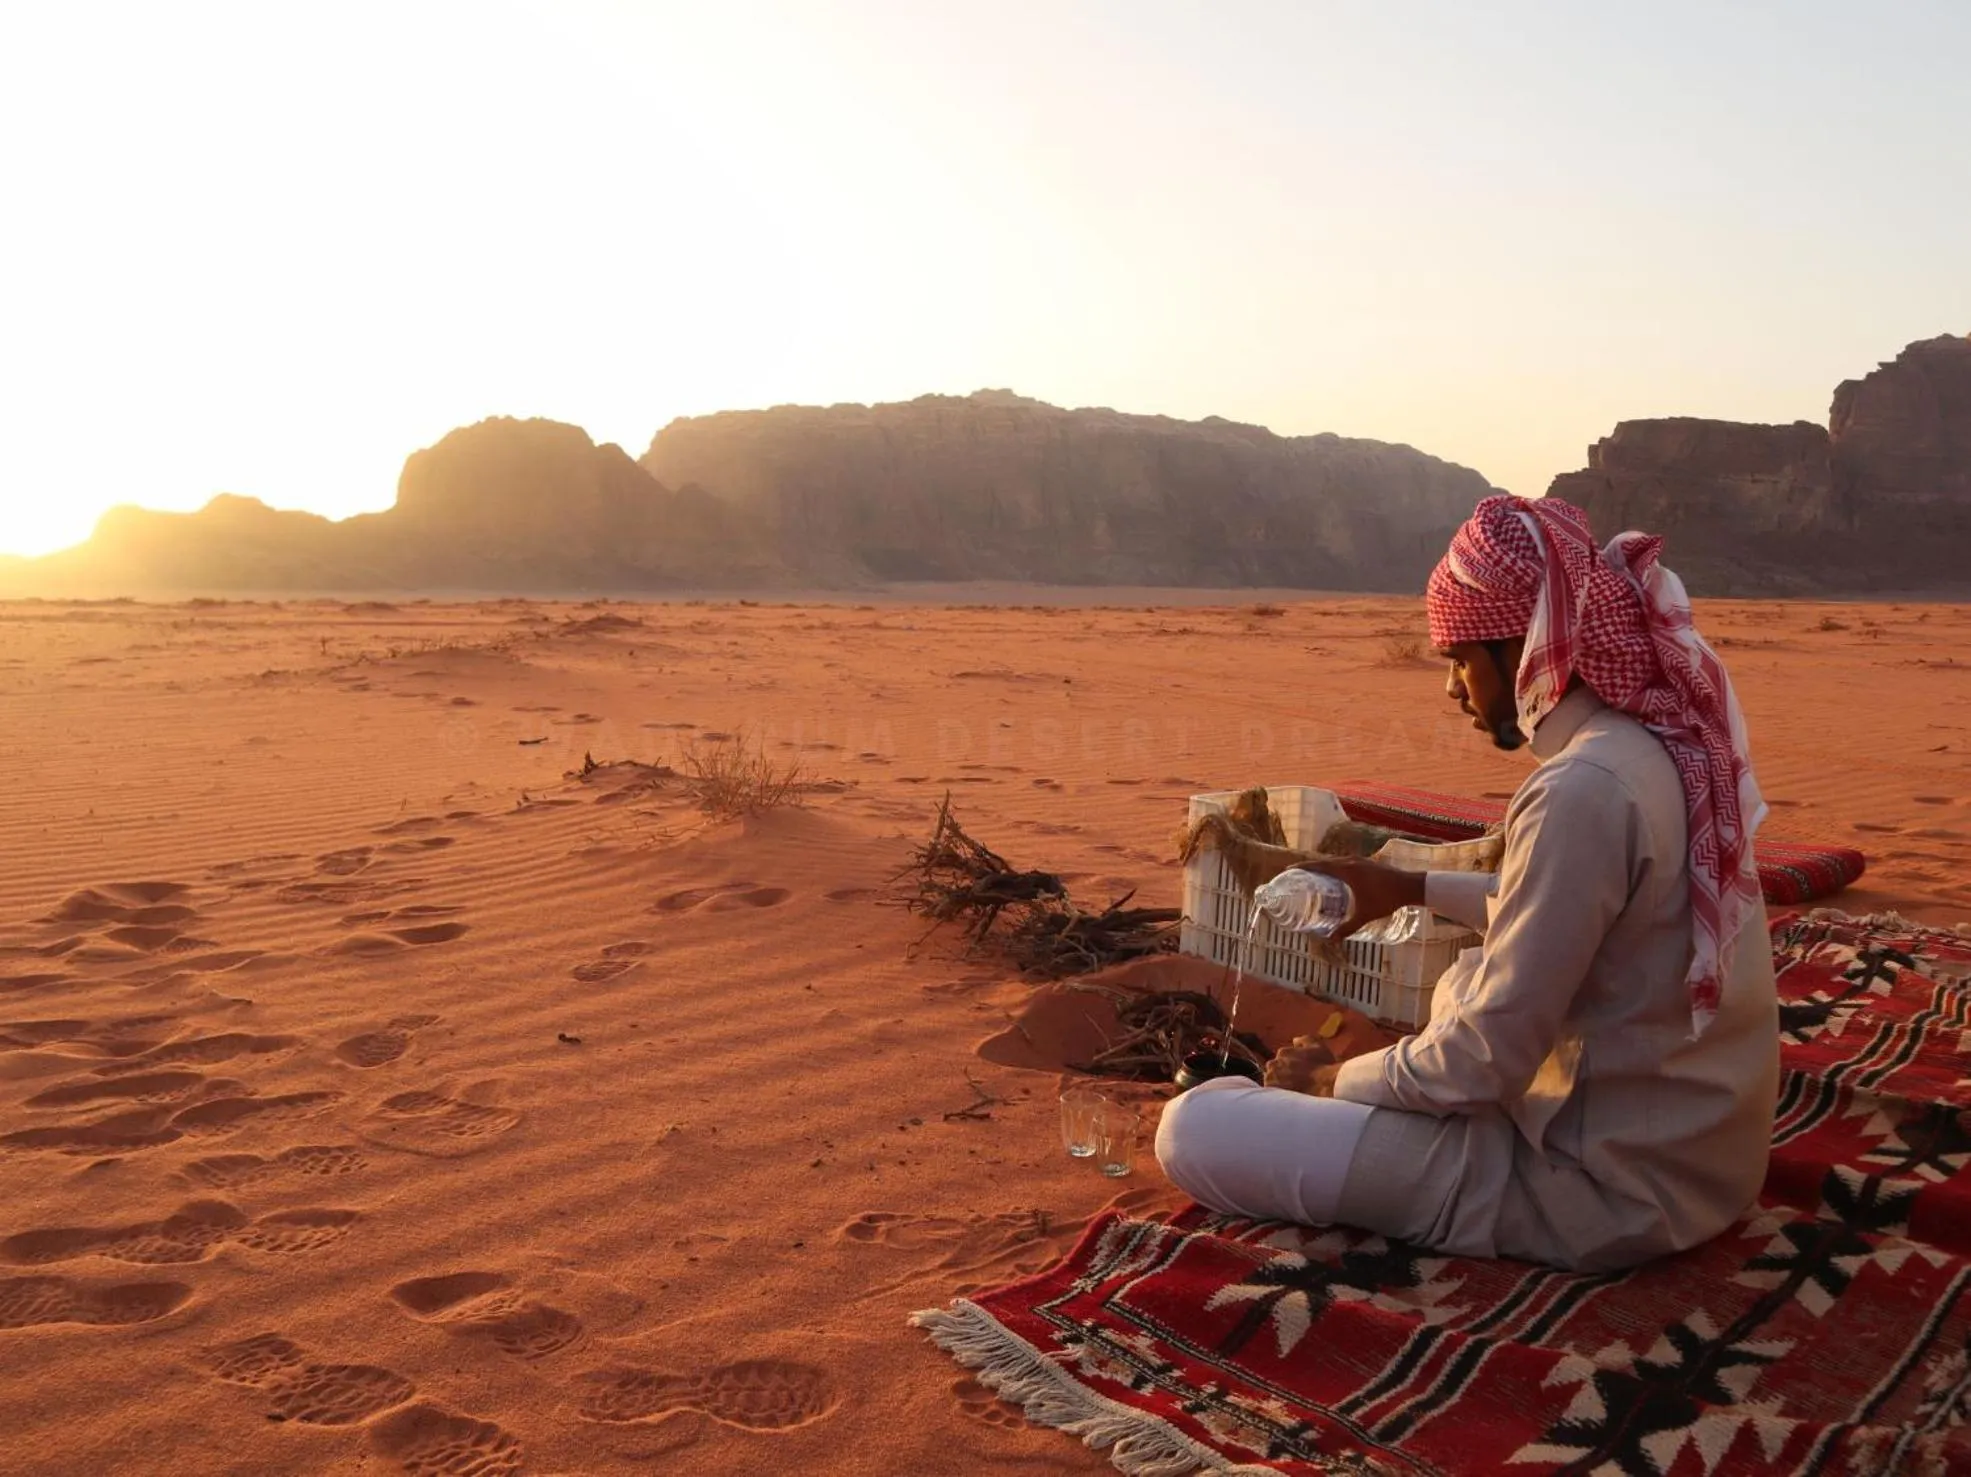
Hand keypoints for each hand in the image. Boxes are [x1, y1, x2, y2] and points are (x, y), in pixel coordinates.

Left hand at [1264, 1036, 1341, 1096]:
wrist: (1325, 1085)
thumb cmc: (1323, 1065)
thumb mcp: (1316, 1045)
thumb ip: (1304, 1040)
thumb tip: (1294, 1041)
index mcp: (1283, 1052)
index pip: (1282, 1059)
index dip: (1291, 1066)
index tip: (1299, 1072)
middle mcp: (1274, 1063)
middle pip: (1275, 1069)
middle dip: (1283, 1074)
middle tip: (1296, 1082)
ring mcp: (1271, 1077)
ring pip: (1271, 1081)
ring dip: (1279, 1084)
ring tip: (1293, 1090)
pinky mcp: (1272, 1091)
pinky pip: (1270, 1092)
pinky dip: (1277, 1094)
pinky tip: (1289, 1096)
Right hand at [1290, 858, 1424, 939]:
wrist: (1410, 886)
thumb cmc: (1386, 899)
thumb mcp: (1365, 914)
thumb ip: (1348, 927)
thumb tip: (1332, 939)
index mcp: (1346, 869)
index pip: (1319, 865)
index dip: (1303, 867)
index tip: (1289, 869)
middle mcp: (1351, 861)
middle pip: (1325, 861)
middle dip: (1310, 867)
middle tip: (1297, 875)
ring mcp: (1360, 860)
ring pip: (1336, 861)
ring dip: (1324, 867)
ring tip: (1313, 877)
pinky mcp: (1367, 863)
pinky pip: (1345, 863)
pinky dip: (1335, 868)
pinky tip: (1336, 878)